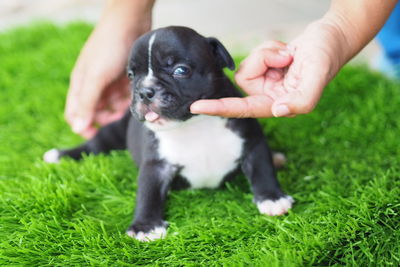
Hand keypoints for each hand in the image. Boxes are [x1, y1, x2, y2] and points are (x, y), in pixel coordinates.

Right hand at [65, 0, 152, 138]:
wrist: (130, 22)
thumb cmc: (108, 48)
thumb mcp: (95, 77)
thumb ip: (86, 103)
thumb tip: (77, 128)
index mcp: (80, 84)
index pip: (75, 113)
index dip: (83, 126)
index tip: (96, 134)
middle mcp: (93, 84)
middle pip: (95, 111)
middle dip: (106, 117)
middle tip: (119, 114)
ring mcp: (109, 81)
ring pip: (112, 105)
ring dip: (120, 107)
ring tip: (129, 100)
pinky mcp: (124, 77)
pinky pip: (125, 96)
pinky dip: (129, 98)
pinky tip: (135, 92)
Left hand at [190, 18, 348, 117]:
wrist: (331, 36)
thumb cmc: (326, 55)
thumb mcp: (317, 76)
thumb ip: (301, 100)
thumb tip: (276, 112)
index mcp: (280, 105)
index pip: (243, 109)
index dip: (219, 108)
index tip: (196, 107)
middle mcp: (270, 97)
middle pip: (245, 79)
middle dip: (262, 61)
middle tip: (286, 56)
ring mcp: (267, 83)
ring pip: (248, 67)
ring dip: (266, 55)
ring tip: (287, 53)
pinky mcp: (266, 69)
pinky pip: (254, 58)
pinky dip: (268, 50)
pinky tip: (285, 51)